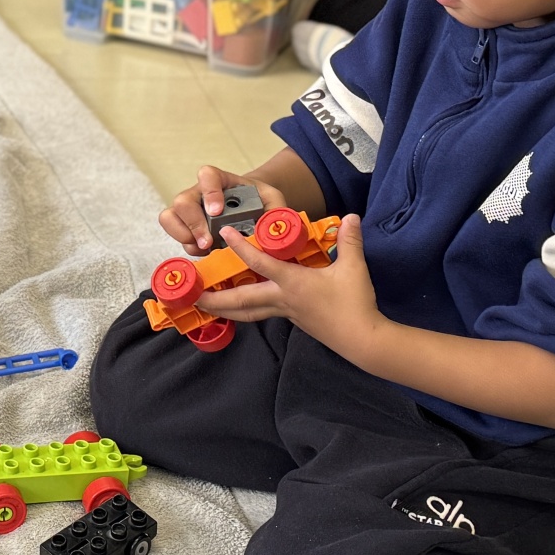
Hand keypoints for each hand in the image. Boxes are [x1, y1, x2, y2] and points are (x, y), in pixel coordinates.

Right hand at [161, 165, 287, 253]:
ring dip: (183, 235)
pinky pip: (176, 236)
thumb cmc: (261, 202)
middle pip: (182, 201)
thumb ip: (274, 211)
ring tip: (204, 248)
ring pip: (170, 218)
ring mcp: (190, 211)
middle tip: (208, 241)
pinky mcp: (187, 228)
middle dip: (193, 224)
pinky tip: (206, 252)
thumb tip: (268, 229)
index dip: (209, 192)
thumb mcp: (273, 201)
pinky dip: (188, 247)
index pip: (207, 176)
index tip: (217, 212)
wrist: (254, 211)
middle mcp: (200, 193)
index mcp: (221, 181)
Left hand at [199, 214, 384, 358]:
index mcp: (292, 282)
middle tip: (192, 295)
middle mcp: (282, 298)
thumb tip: (351, 216)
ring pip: (248, 312)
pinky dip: (246, 311)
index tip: (225, 234)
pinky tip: (241, 308)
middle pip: (241, 299)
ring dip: (225, 309)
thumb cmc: (354, 303)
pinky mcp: (293, 320)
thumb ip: (349, 240)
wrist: (361, 339)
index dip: (242, 247)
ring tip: (206, 305)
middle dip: (215, 298)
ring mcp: (286, 312)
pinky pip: (262, 314)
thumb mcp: (353, 268)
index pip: (260, 262)